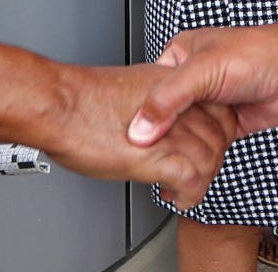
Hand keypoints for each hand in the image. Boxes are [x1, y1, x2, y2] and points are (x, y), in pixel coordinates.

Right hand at [43, 64, 239, 208]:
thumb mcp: (129, 90)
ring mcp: (170, 128)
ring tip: (181, 188)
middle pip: (218, 135)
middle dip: (209, 160)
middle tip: (191, 172)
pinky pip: (193, 179)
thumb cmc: (80, 100)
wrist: (58, 103)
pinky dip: (189, 194)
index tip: (200, 145)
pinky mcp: (159, 154)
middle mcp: (176, 103)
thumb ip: (152, 103)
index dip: (213, 131)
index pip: (217, 108)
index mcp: (170, 83)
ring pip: (210, 159)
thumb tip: (154, 121)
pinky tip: (176, 196)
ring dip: (200, 180)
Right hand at [128, 13, 277, 149]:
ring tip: (162, 161)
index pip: (147, 88)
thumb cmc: (256, 54)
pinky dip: (199, 153)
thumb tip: (139, 129)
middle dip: (159, 132)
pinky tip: (189, 162)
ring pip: (185, 130)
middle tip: (144, 153)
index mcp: (180, 56)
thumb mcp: (202, 72)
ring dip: (180, 144)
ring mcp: (210, 102)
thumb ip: (168, 100)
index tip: (126, 135)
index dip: (138, 112)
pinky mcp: (226, 122)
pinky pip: (205, 142)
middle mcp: (193, 78)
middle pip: (165, 112)